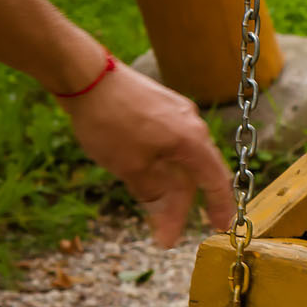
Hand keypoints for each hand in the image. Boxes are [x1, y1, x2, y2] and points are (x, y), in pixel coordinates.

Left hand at [59, 64, 235, 247]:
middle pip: (195, 172)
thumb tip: (164, 210)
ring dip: (168, 184)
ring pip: (180, 157)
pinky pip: (169, 141)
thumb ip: (153, 192)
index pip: (215, 181)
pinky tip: (143, 171)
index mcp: (193, 141)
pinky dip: (161, 163)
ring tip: (150, 203)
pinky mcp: (159, 105)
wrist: (86, 74)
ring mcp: (176, 112)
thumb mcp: (130, 168)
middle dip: (181, 204)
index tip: (219, 228)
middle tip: (167, 231)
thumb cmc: (110, 122)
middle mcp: (192, 125)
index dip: (219, 207)